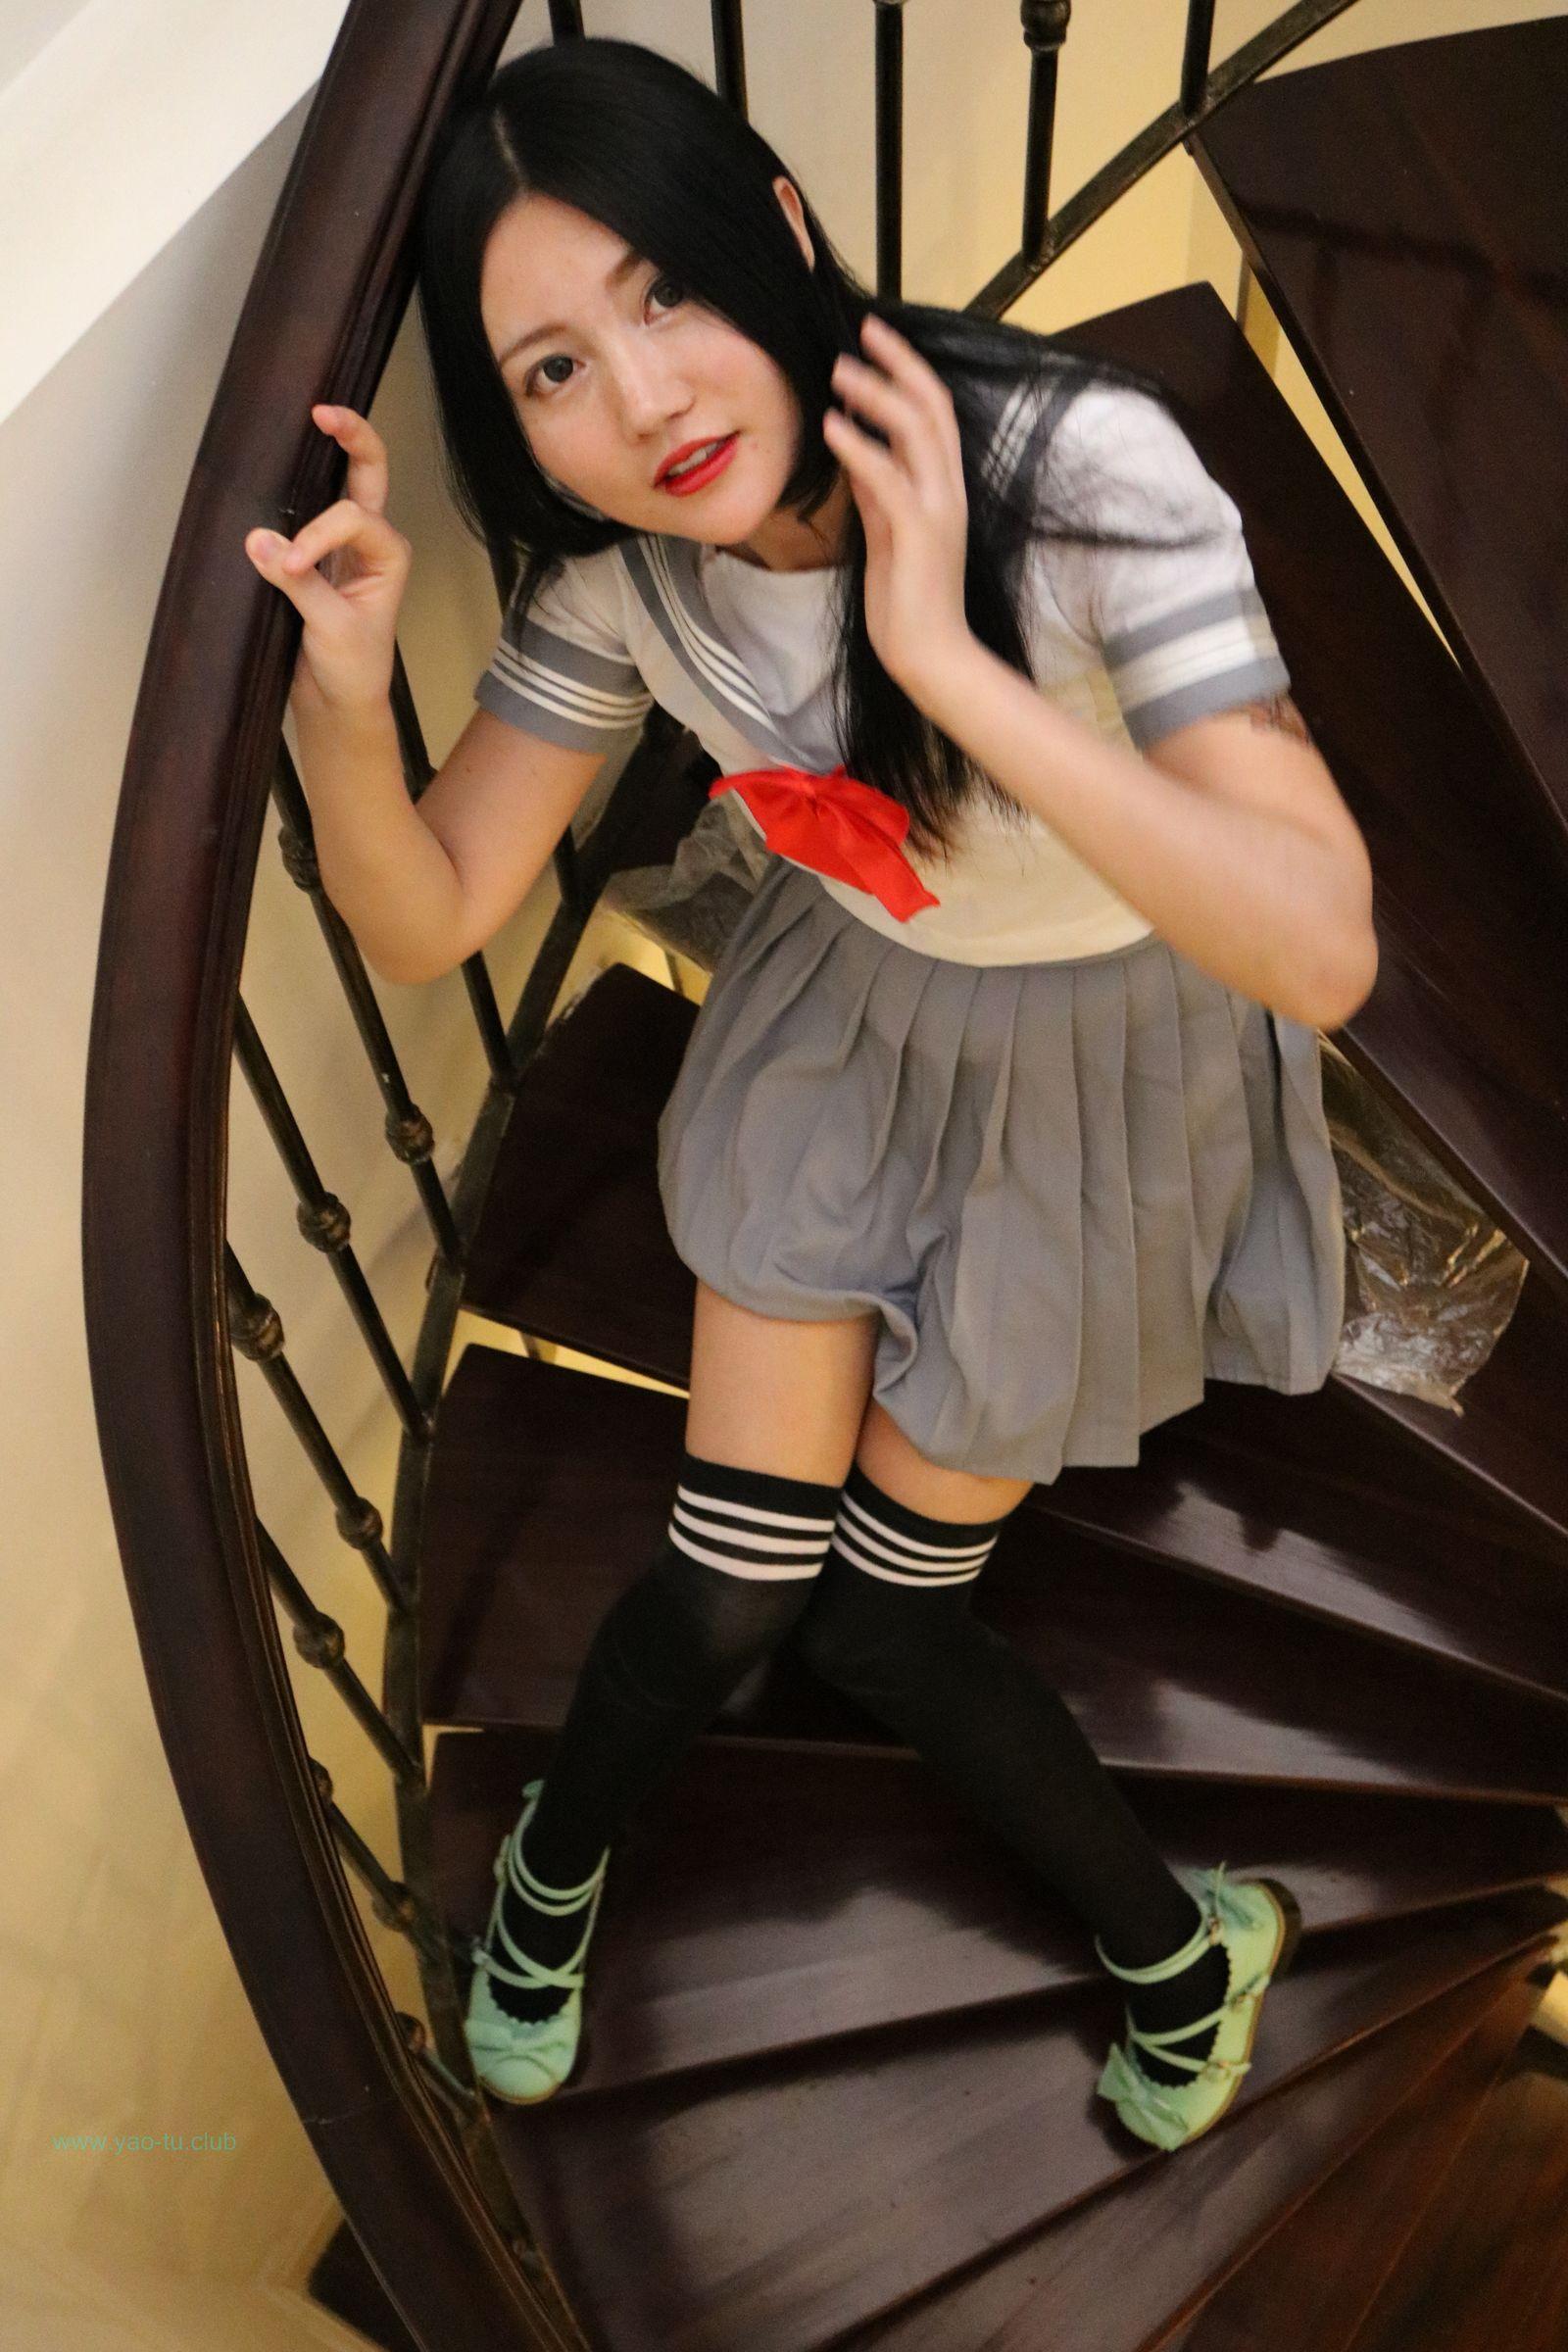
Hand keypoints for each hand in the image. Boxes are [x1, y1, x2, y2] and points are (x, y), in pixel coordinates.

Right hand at [243, 405, 410, 719]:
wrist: (339, 703)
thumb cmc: (352, 669)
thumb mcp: (330, 629)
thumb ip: (299, 584)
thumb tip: (258, 539)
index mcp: (389, 555)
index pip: (350, 518)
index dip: (316, 535)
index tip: (289, 568)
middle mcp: (372, 541)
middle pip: (369, 474)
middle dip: (353, 437)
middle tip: (322, 411)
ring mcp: (344, 545)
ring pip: (342, 483)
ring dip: (327, 451)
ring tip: (308, 417)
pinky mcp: (316, 556)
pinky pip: (307, 510)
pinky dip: (294, 487)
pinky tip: (278, 466)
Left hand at [823, 315, 974, 703]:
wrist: (931, 655)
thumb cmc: (907, 603)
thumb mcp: (887, 533)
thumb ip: (876, 491)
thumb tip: (854, 450)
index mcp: (944, 488)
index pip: (933, 413)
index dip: (907, 370)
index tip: (875, 340)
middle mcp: (947, 489)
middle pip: (931, 406)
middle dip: (897, 363)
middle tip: (862, 330)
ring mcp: (936, 509)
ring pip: (914, 431)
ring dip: (874, 395)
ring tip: (838, 373)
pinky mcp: (916, 533)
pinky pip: (886, 478)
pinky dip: (859, 448)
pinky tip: (832, 428)